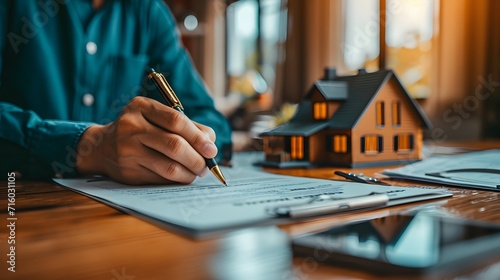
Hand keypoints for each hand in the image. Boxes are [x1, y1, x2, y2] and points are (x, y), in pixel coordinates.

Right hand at [76, 97, 217, 184]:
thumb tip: (210, 141)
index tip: (211, 148)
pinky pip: (161, 179)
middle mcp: (131, 127)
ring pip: (169, 167)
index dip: (198, 136)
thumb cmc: (139, 129)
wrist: (101, 147)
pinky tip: (183, 176)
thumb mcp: (155, 117)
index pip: (176, 121)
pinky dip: (177, 179)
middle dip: (197, 158)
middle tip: (207, 165)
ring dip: (190, 172)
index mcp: (141, 107)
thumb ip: (184, 125)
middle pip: (174, 145)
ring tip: (198, 172)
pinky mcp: (128, 172)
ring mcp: (128, 151)